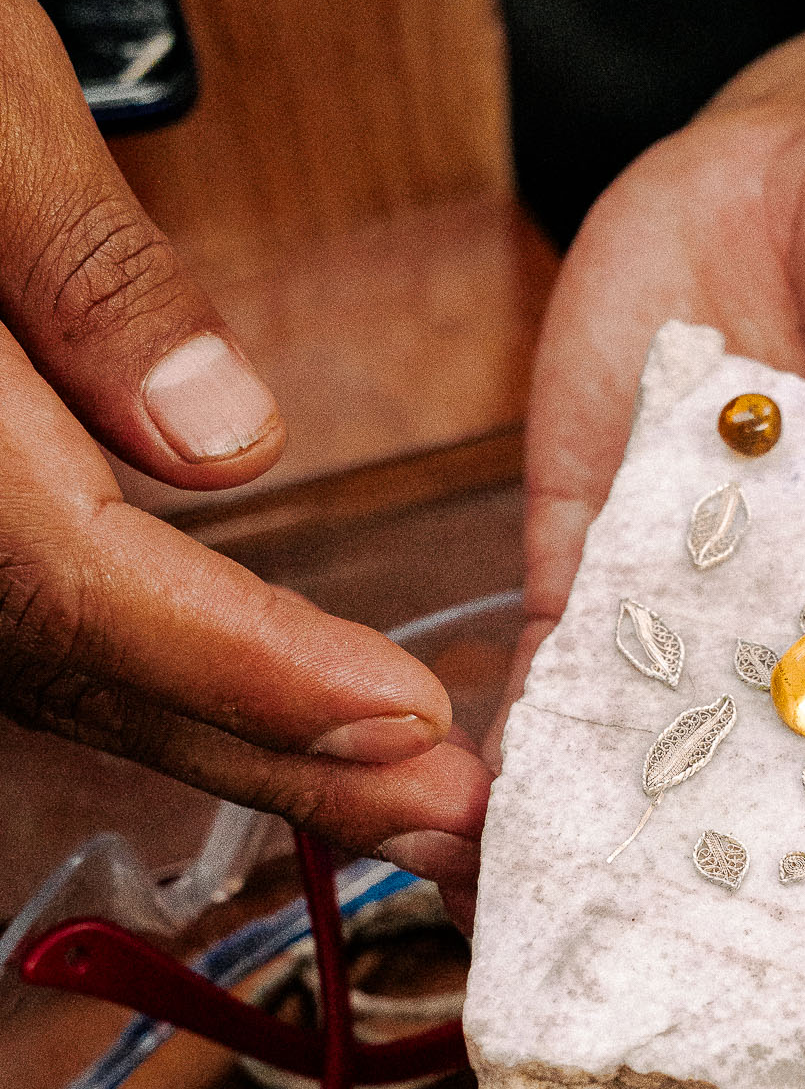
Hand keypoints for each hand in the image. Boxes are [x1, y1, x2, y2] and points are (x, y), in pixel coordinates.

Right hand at [0, 0, 487, 903]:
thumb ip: (80, 267)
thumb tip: (224, 438)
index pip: (80, 584)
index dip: (249, 668)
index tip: (403, 717)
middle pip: (95, 676)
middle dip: (288, 761)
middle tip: (452, 821)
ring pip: (81, 683)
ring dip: (256, 754)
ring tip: (410, 803)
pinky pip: (66, 642)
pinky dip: (193, 695)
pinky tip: (292, 731)